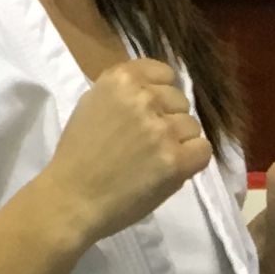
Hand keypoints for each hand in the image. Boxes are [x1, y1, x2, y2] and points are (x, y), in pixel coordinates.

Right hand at [39, 59, 213, 245]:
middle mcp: (143, 97)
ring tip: (153, 160)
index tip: (150, 113)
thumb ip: (123, 94)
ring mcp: (161, 129)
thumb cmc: (77, 158)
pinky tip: (169, 170)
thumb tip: (156, 93)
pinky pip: (203, 150)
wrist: (70, 200)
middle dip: (169, 119)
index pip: (164, 73)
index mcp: (120, 79)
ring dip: (179, 143)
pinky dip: (192, 161)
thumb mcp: (91, 106)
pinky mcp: (175, 159)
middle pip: (180, 100)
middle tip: (147, 143)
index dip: (161, 94)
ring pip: (192, 126)